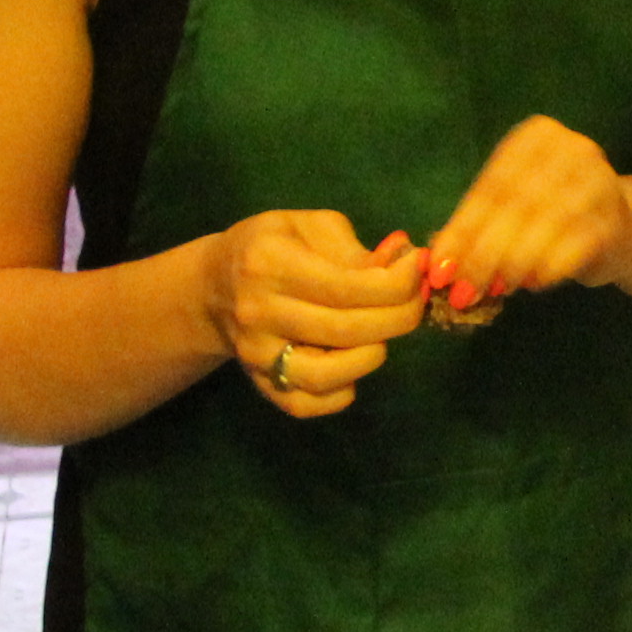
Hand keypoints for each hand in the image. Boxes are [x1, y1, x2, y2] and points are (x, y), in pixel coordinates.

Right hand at [204, 210, 427, 416]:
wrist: (214, 286)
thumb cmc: (272, 248)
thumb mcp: (308, 226)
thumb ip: (356, 249)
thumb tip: (405, 264)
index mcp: (271, 263)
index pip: (349, 286)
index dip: (398, 284)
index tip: (418, 273)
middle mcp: (258, 312)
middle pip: (346, 330)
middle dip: (398, 318)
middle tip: (414, 304)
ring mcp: (256, 354)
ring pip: (327, 375)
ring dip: (371, 356)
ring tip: (381, 334)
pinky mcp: (259, 384)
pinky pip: (308, 404)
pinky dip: (342, 392)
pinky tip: (352, 363)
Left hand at [420, 116, 631, 312]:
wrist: (622, 226)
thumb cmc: (552, 214)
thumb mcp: (510, 209)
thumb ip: (473, 229)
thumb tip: (436, 266)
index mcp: (538, 135)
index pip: (492, 187)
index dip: (462, 231)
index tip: (437, 270)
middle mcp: (573, 149)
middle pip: (515, 207)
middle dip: (483, 255)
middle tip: (461, 292)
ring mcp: (599, 181)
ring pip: (542, 228)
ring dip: (511, 266)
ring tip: (493, 290)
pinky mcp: (616, 220)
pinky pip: (573, 249)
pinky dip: (546, 270)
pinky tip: (531, 284)